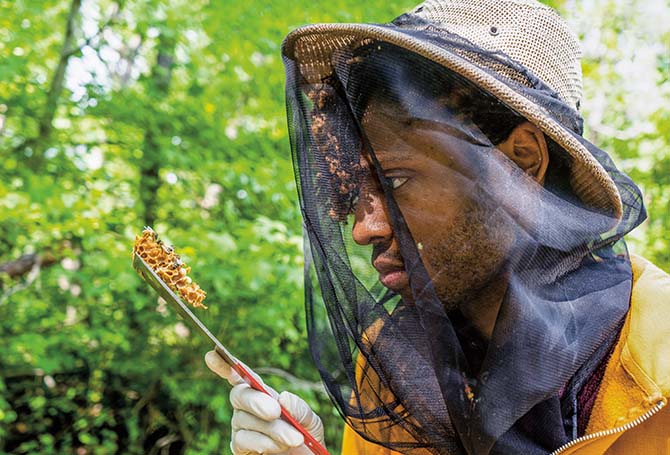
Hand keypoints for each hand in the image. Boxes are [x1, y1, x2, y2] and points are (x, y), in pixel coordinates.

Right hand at [205, 351, 324, 454]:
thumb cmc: (306, 439)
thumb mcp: (310, 421)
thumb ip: (300, 408)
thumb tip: (282, 397)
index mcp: (263, 394)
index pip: (241, 376)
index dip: (225, 365)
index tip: (212, 354)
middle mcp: (247, 408)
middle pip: (239, 395)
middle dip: (256, 401)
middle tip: (276, 412)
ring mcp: (241, 427)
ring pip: (245, 420)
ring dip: (272, 430)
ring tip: (294, 438)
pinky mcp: (239, 447)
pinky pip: (243, 440)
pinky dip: (262, 443)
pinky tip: (277, 447)